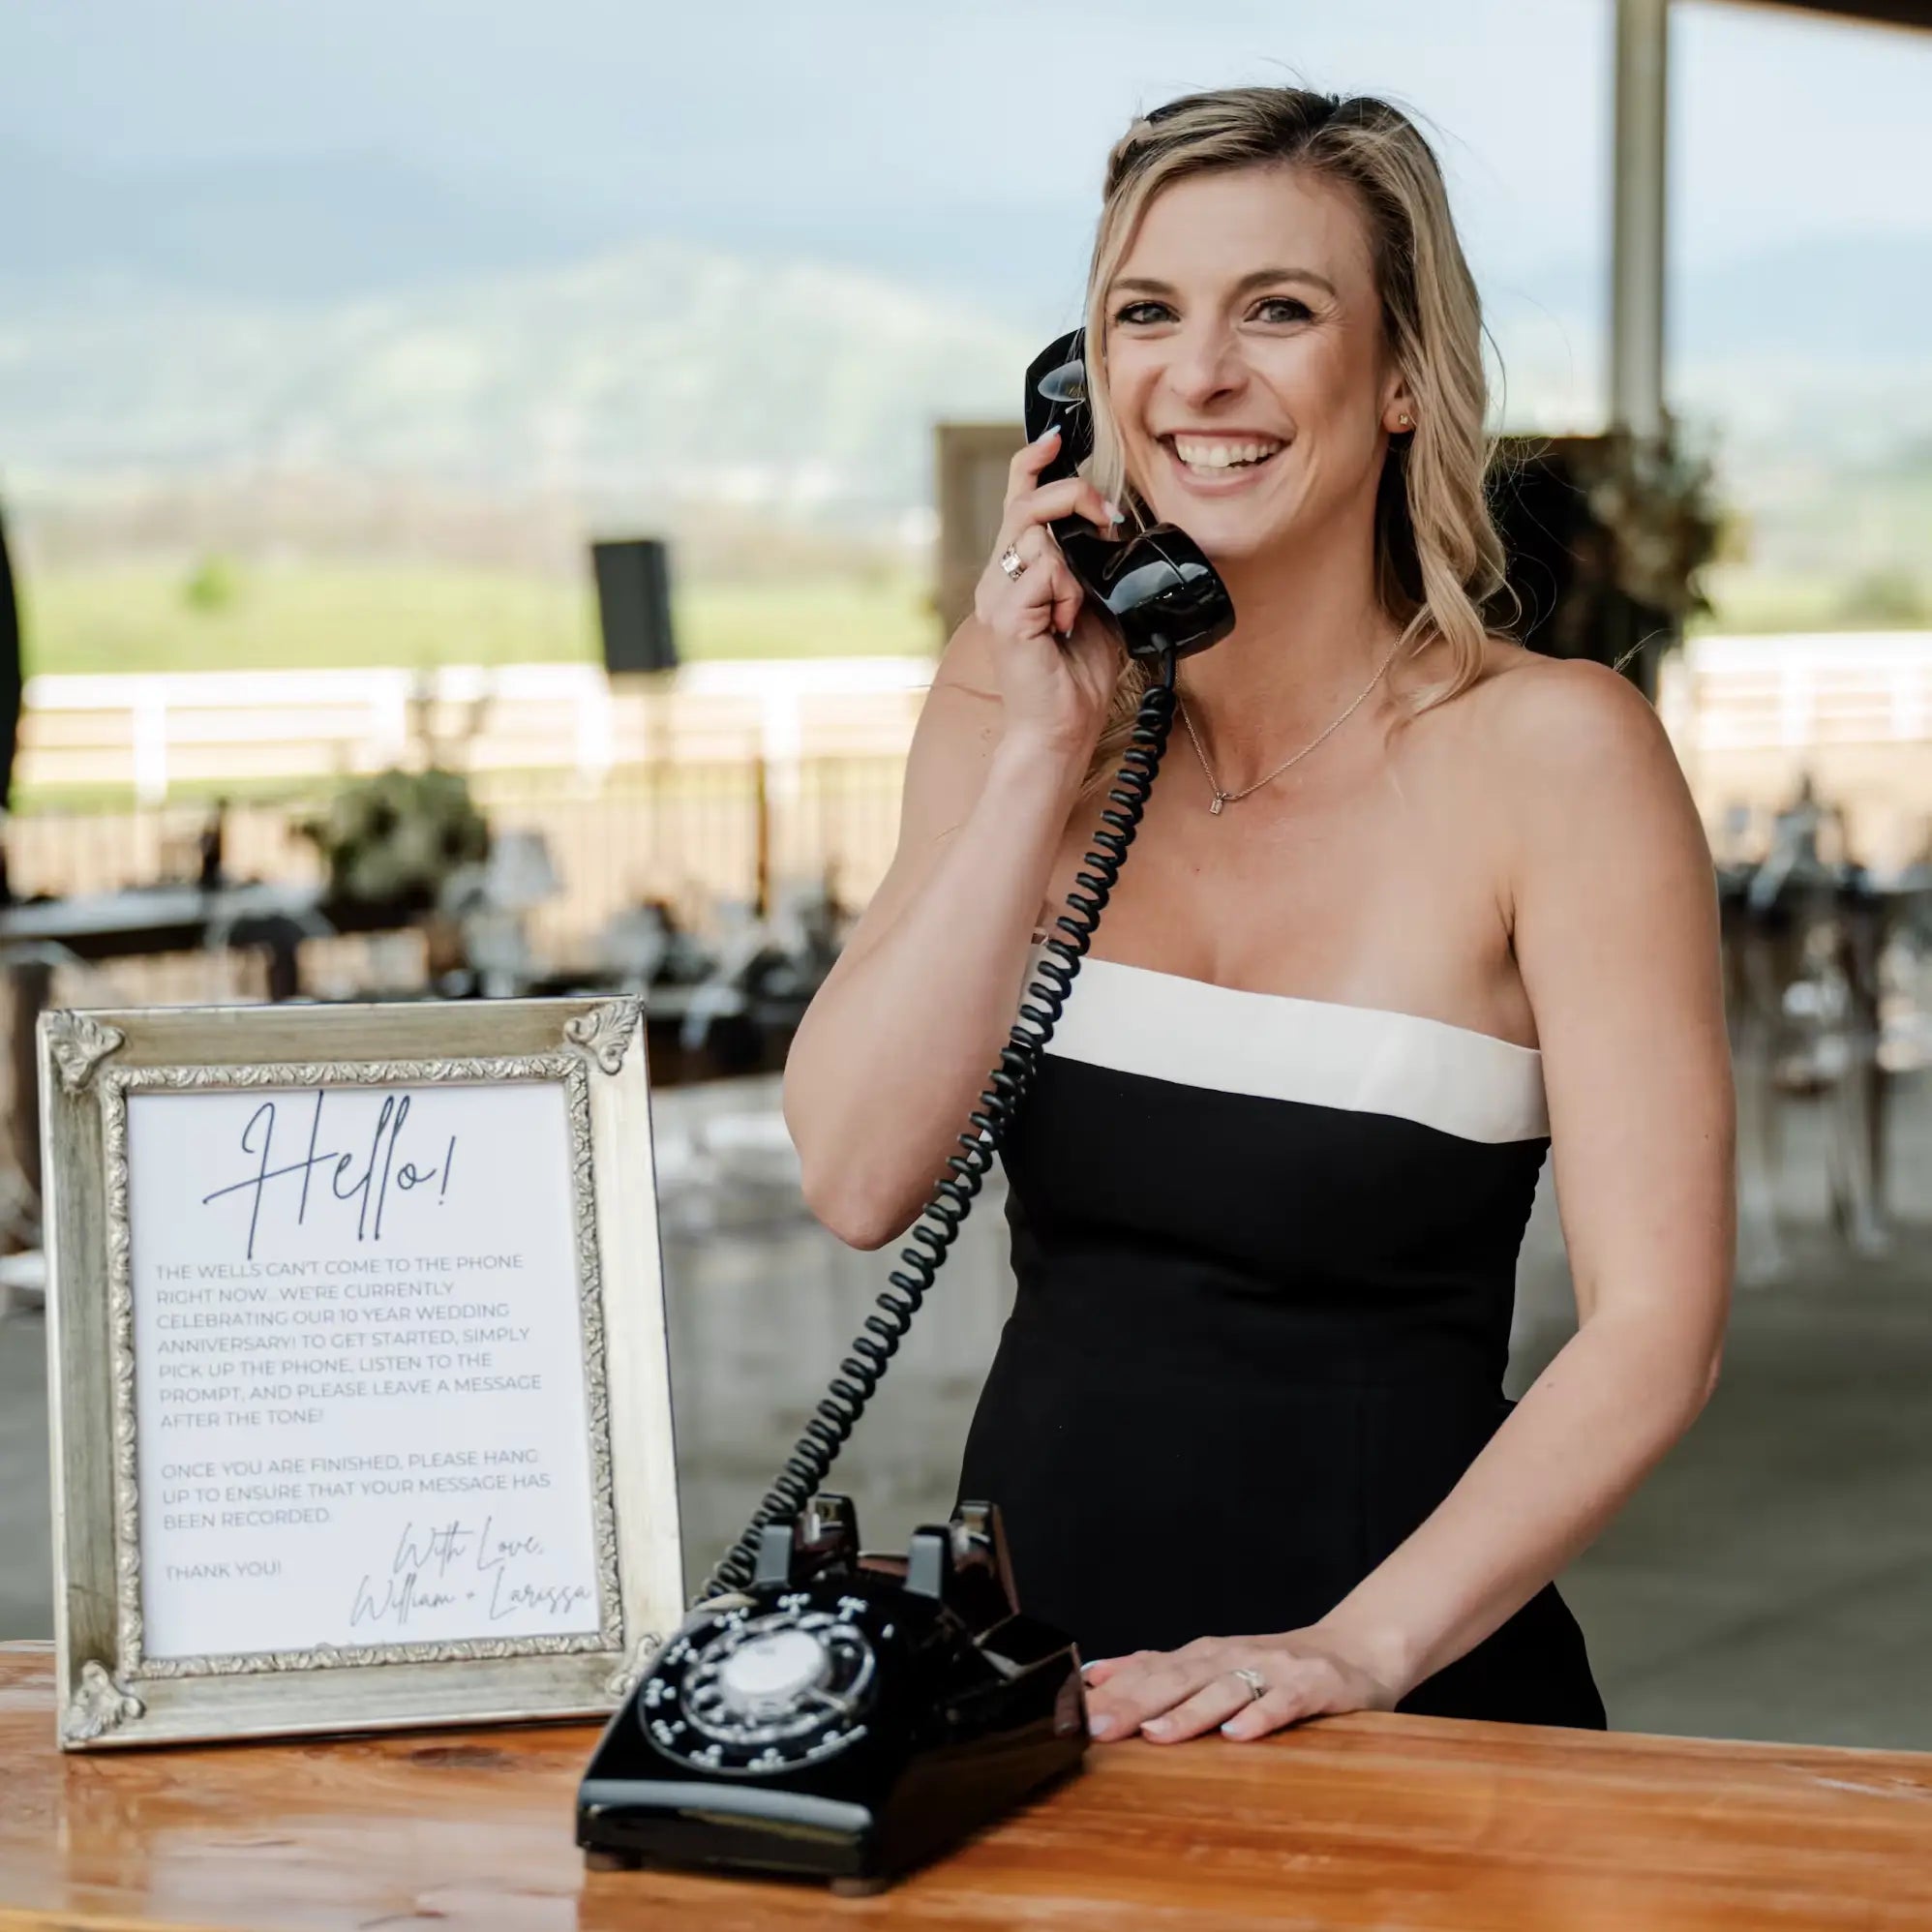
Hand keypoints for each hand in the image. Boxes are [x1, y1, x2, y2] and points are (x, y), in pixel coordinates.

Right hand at [971, 423, 1124, 757]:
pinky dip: (1066, 593)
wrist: (1063, 728)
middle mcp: (997, 581)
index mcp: (1015, 573)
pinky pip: (1045, 573)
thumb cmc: (1078, 674)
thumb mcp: (1097, 605)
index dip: (1032, 463)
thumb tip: (1113, 529)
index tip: (1057, 440)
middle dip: (1072, 496)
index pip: (1016, 501)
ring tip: (1076, 608)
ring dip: (1073, 568)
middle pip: (1026, 506)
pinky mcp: (1006, 619)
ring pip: (1038, 539)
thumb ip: (1095, 567)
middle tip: (1107, 516)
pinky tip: (1065, 624)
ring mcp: (997, 599)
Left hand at [1082, 1626, 1402, 1743]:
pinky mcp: (1311, 1685)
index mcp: (1204, 1656)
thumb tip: (1096, 1676)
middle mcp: (1232, 1656)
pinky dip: (1260, 1717)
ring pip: (1224, 1690)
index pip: (1149, 1672)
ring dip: (1189, 1713)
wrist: (1356, 1649)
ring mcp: (1272, 1669)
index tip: (1075, 1713)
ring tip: (1157, 1735)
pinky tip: (1238, 1734)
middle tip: (1099, 1728)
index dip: (1112, 1693)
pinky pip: (1283, 1703)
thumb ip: (1159, 1670)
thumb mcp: (1214, 1665)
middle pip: (1177, 1680)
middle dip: (1135, 1704)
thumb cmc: (1275, 1666)